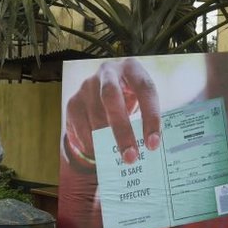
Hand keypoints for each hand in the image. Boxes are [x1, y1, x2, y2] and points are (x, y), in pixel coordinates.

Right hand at [57, 58, 161, 227]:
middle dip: (122, 130)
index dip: (150, 116)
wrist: (99, 91)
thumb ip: (145, 117)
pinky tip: (100, 153)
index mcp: (131, 68)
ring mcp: (87, 86)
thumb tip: (150, 149)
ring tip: (117, 159)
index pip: (145, 89)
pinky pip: (80, 127)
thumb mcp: (140, 100)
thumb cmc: (128, 99)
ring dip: (106, 141)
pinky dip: (91, 144)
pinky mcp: (73, 101)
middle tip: (131, 157)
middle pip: (111, 98)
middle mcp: (107, 71)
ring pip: (95, 116)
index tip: (153, 144)